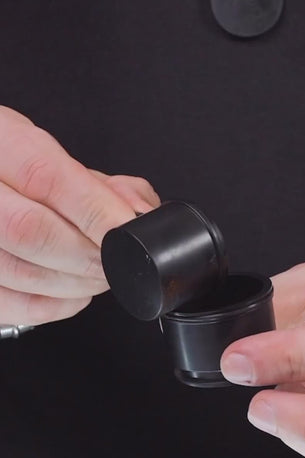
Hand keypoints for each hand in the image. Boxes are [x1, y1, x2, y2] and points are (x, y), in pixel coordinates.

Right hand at [0, 106, 159, 325]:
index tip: (128, 230)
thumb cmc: (5, 163)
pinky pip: (7, 305)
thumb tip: (139, 213)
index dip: (96, 212)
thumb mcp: (46, 150)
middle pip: (33, 231)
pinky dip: (50, 307)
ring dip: (75, 283)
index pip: (48, 179)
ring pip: (20, 272)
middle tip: (117, 260)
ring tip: (101, 276)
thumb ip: (96, 181)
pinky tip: (72, 294)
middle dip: (90, 255)